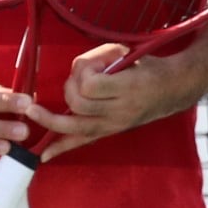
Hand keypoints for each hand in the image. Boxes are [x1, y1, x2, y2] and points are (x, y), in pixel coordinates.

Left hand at [33, 44, 189, 158]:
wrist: (173, 88)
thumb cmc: (146, 65)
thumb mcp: (126, 52)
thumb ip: (98, 57)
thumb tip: (76, 71)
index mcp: (128, 86)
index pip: (90, 85)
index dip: (82, 73)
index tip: (89, 65)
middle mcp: (122, 109)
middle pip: (79, 104)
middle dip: (68, 89)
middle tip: (73, 81)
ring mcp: (116, 124)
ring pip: (76, 126)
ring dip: (53, 116)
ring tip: (34, 110)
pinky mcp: (112, 132)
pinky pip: (84, 142)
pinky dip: (62, 148)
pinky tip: (44, 155)